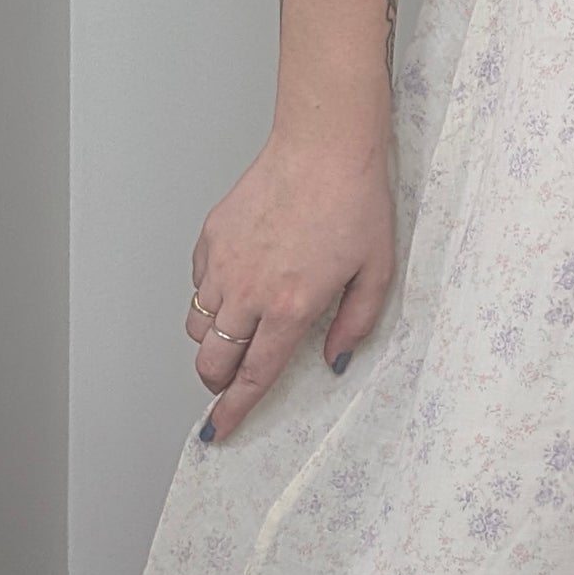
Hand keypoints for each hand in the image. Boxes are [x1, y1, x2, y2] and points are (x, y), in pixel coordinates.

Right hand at [185, 130, 394, 439]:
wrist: (324, 146)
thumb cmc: (355, 201)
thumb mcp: (376, 272)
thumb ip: (356, 324)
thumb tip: (335, 359)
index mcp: (290, 307)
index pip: (252, 375)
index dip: (234, 409)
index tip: (220, 428)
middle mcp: (248, 291)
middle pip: (210, 360)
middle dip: (217, 381)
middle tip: (234, 379)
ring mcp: (223, 262)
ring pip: (197, 326)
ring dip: (214, 340)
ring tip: (243, 328)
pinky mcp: (211, 236)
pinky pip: (198, 285)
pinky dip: (211, 297)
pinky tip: (240, 283)